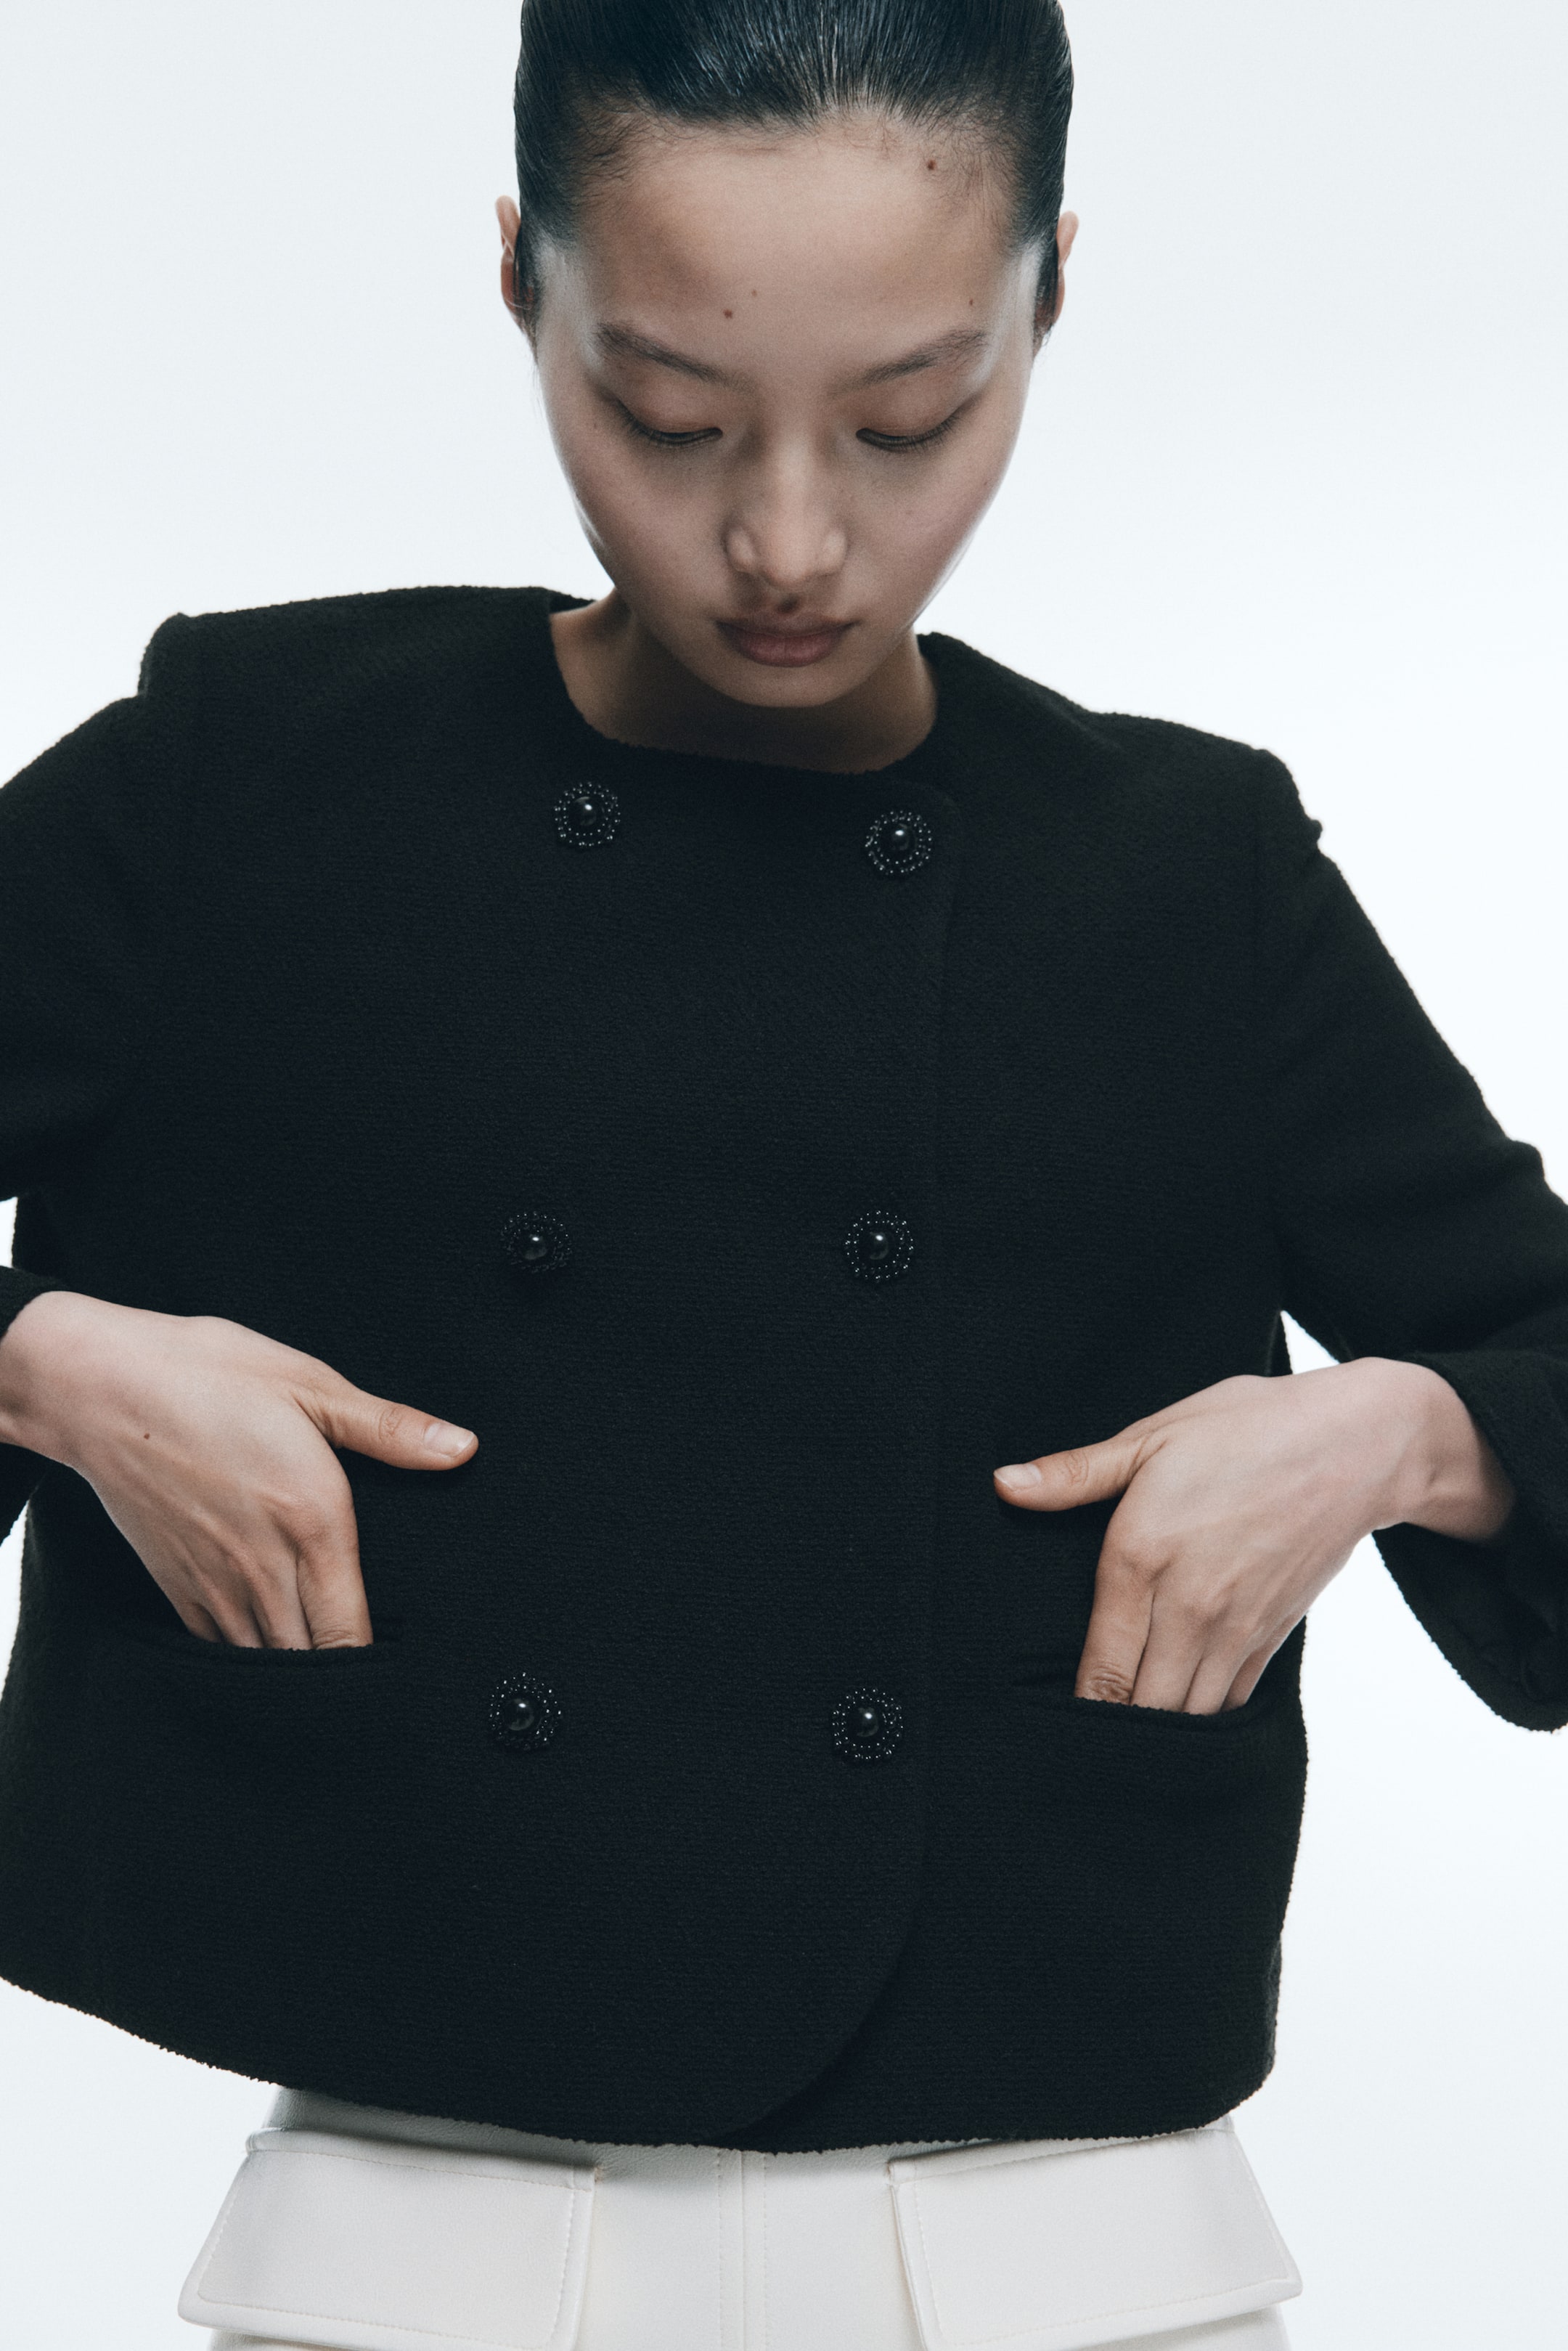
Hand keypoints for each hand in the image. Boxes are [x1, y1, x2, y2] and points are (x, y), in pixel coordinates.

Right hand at [0, 1291, 476, 1648]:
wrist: (100, 1387)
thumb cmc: (208, 1376)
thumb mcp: (309, 1385)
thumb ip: (389, 1428)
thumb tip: (463, 1448)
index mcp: (311, 1522)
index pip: (351, 1635)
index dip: (380, 1672)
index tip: (406, 1680)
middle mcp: (263, 1568)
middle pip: (311, 1666)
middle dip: (344, 1690)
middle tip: (376, 1695)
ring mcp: (213, 1584)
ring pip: (263, 1666)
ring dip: (296, 1679)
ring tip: (329, 1687)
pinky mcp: (175, 1585)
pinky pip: (219, 1649)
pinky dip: (248, 1661)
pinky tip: (271, 1653)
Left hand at [994, 1360, 1514, 1714]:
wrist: (1355, 1446)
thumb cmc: (1246, 1429)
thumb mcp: (1151, 1437)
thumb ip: (1074, 1474)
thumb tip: (1002, 1485)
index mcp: (1142, 1557)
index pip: (1100, 1668)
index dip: (1073, 1710)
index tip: (1046, 1727)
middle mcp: (1189, 1606)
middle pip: (1143, 1708)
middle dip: (1111, 1733)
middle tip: (1077, 1747)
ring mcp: (1236, 1627)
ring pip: (1189, 1716)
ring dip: (1158, 1733)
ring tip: (1124, 1743)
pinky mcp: (1273, 1635)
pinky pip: (1231, 1701)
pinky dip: (1204, 1717)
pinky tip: (1178, 1716)